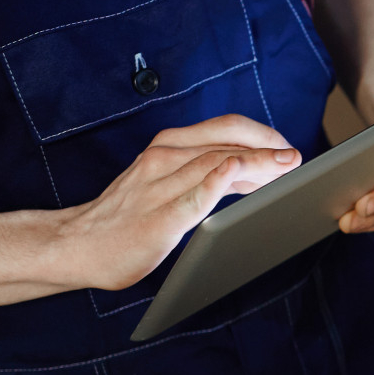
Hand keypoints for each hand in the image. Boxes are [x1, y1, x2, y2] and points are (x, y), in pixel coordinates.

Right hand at [55, 115, 301, 290]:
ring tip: (286, 165)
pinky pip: (192, 196)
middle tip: (296, 157)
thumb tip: (257, 170)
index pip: (223, 129)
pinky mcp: (158, 218)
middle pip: (224, 140)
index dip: (261, 135)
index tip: (287, 147)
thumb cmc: (128, 218)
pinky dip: (216, 181)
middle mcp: (163, 159)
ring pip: (214, 162)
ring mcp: (158, 187)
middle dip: (266, 145)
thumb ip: (210, 177)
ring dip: (255, 160)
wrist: (77, 245)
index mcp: (167, 148)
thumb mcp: (170, 186)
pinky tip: (236, 172)